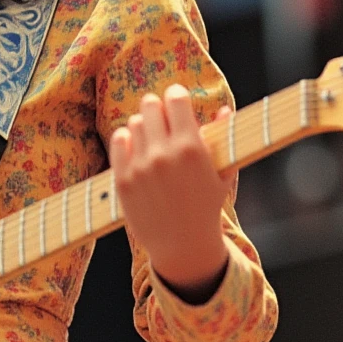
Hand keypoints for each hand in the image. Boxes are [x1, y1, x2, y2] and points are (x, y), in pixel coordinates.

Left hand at [108, 85, 233, 298]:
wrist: (183, 245)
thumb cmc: (207, 206)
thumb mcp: (222, 174)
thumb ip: (223, 137)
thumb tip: (224, 108)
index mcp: (192, 149)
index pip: (175, 100)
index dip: (177, 96)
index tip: (177, 98)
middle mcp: (164, 155)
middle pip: (150, 106)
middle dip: (158, 108)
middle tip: (163, 116)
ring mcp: (140, 168)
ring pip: (133, 123)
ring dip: (143, 125)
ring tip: (153, 138)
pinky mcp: (123, 180)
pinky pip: (118, 141)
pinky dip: (126, 139)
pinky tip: (136, 146)